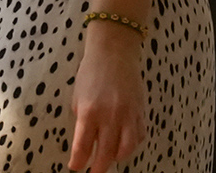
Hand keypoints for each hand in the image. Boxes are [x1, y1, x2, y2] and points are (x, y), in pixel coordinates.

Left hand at [68, 25, 146, 172]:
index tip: (75, 168)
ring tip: (108, 160)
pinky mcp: (140, 114)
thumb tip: (84, 138)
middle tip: (93, 172)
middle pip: (105, 153)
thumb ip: (82, 119)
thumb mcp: (77, 96)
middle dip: (98, 166)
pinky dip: (131, 145)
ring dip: (116, 158)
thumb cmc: (91, 73)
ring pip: (125, 150)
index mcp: (89, 112)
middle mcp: (110, 117)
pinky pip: (138, 137)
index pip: (83, 146)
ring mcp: (128, 117)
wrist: (114, 54)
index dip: (79, 161)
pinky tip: (123, 146)